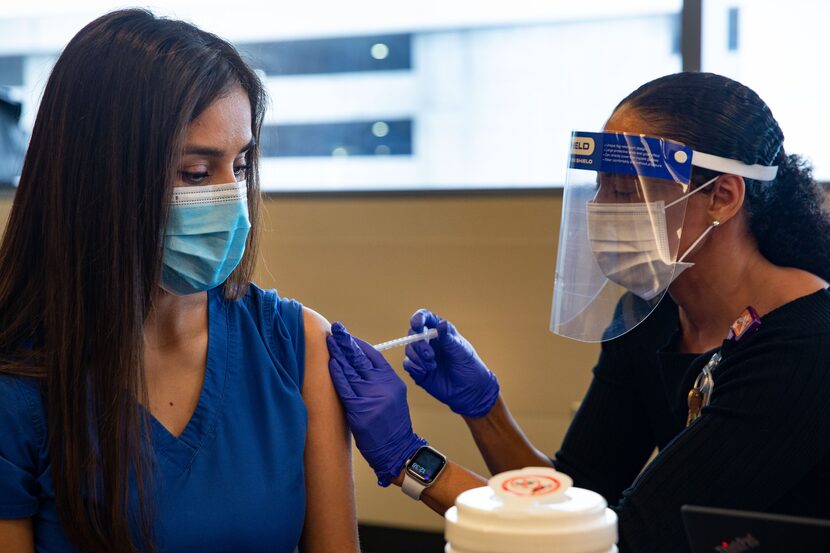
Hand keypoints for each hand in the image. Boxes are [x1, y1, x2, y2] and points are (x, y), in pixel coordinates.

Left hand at [327, 322, 426, 486]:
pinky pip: (345, 387)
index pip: (374, 355)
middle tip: (336, 330)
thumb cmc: (392, 424)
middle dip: (347, 342)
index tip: (348, 336)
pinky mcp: (360, 409)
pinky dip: (337, 374)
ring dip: (338, 354)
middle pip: (361, 358)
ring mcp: (372, 397)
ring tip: (330, 342)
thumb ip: (378, 381)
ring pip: (351, 370)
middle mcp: (383, 386)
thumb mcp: (392, 397)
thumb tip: (356, 364)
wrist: (398, 449)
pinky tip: (331, 363)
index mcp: (392, 380)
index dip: (359, 344)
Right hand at [403, 309, 498, 417]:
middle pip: (413, 334)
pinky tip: (425, 372)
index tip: (417, 325)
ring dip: (418, 357)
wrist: (470, 390)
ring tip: (432, 366)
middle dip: (419, 344)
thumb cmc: (469, 366)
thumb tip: (440, 323)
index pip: (425, 318)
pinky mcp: (418, 370)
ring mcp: (422, 356)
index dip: (418, 318)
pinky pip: (408, 364)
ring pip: (409, 349)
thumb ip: (448, 338)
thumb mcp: (461, 350)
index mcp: (440, 332)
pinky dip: (414, 367)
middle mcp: (429, 342)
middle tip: (430, 355)